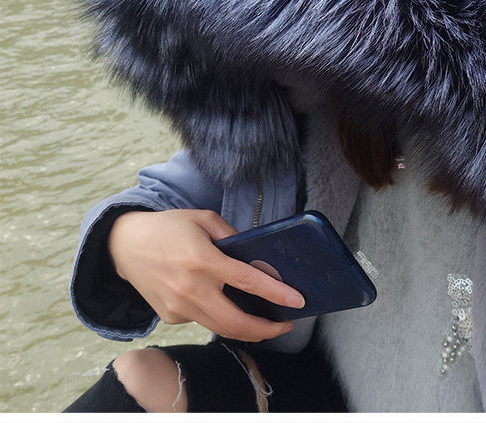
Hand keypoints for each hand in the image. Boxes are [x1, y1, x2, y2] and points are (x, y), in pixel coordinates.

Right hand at [107, 209, 304, 341]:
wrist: (123, 245)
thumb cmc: (168, 227)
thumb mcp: (203, 219)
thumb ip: (232, 236)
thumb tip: (255, 255)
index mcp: (202, 260)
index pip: (247, 281)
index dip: (276, 293)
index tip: (297, 301)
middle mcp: (190, 289)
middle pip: (236, 322)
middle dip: (266, 329)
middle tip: (285, 325)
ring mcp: (178, 307)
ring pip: (220, 329)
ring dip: (247, 331)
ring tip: (266, 324)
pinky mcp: (170, 316)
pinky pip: (202, 321)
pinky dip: (220, 318)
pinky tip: (228, 307)